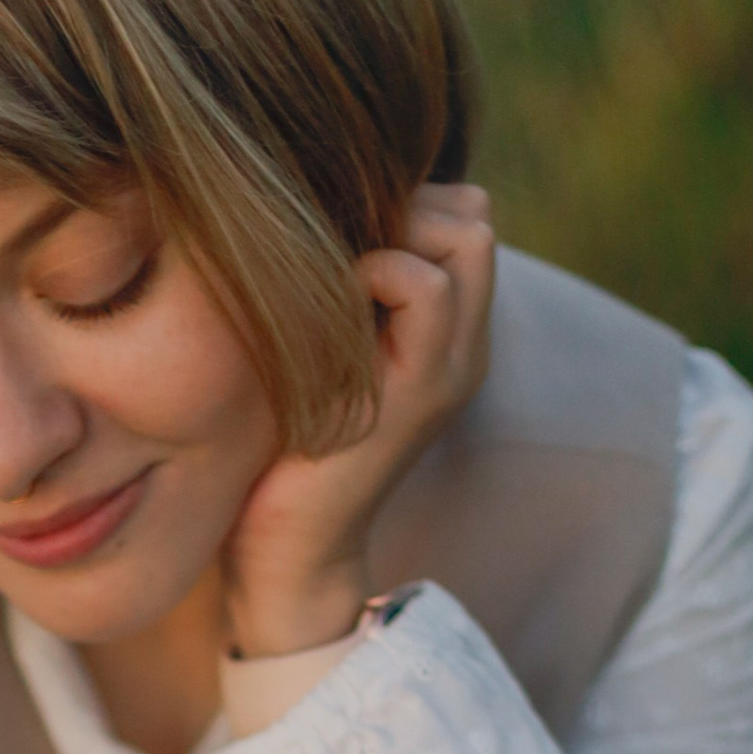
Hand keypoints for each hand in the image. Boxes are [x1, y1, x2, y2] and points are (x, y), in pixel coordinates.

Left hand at [218, 184, 494, 660]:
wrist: (285, 550)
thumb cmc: (279, 442)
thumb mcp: (317, 343)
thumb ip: (340, 285)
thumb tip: (314, 204)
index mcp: (444, 335)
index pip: (462, 215)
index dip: (403, 203)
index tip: (336, 243)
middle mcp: (462, 348)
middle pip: (473, 216)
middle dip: (404, 208)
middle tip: (336, 255)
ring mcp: (448, 371)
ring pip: (464, 238)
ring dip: (391, 236)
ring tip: (335, 283)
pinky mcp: (416, 394)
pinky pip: (424, 287)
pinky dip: (371, 271)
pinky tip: (325, 310)